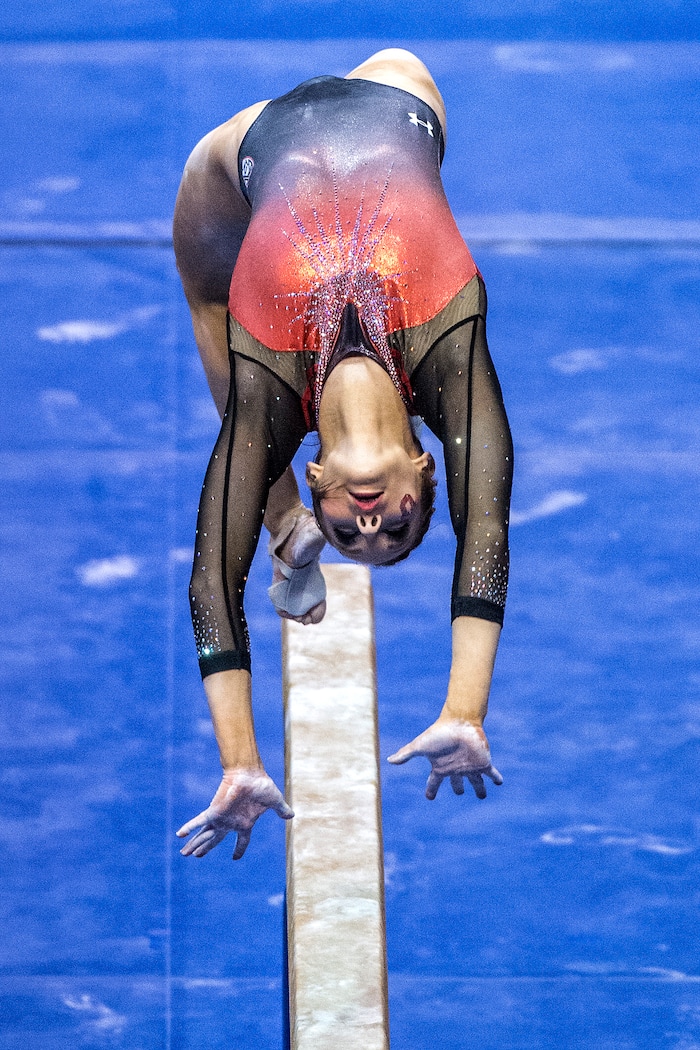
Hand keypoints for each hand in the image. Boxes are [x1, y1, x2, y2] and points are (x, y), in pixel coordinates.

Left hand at [176, 768, 293, 859]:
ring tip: (183, 854)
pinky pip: (199, 821)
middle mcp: (230, 822)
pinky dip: (189, 827)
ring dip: (194, 844)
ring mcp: (221, 818)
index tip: (234, 857)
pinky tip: (179, 834)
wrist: (251, 773)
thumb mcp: (274, 801)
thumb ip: (280, 810)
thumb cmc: (261, 785)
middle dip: (206, 848)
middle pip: (216, 839)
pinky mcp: (214, 811)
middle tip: (196, 857)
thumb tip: (292, 815)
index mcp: (245, 823)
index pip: (242, 840)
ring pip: (205, 835)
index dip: (239, 849)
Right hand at [387, 719, 502, 799]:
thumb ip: (406, 754)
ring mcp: (470, 767)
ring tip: (482, 795)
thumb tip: (389, 761)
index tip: (429, 797)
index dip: (432, 790)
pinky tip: (499, 783)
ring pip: (476, 782)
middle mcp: (456, 769)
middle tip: (460, 793)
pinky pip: (491, 774)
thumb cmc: (439, 733)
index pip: (434, 782)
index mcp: (441, 767)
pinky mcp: (483, 763)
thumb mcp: (420, 746)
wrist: (458, 722)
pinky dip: (495, 779)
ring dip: (479, 789)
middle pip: (457, 783)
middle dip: (458, 789)